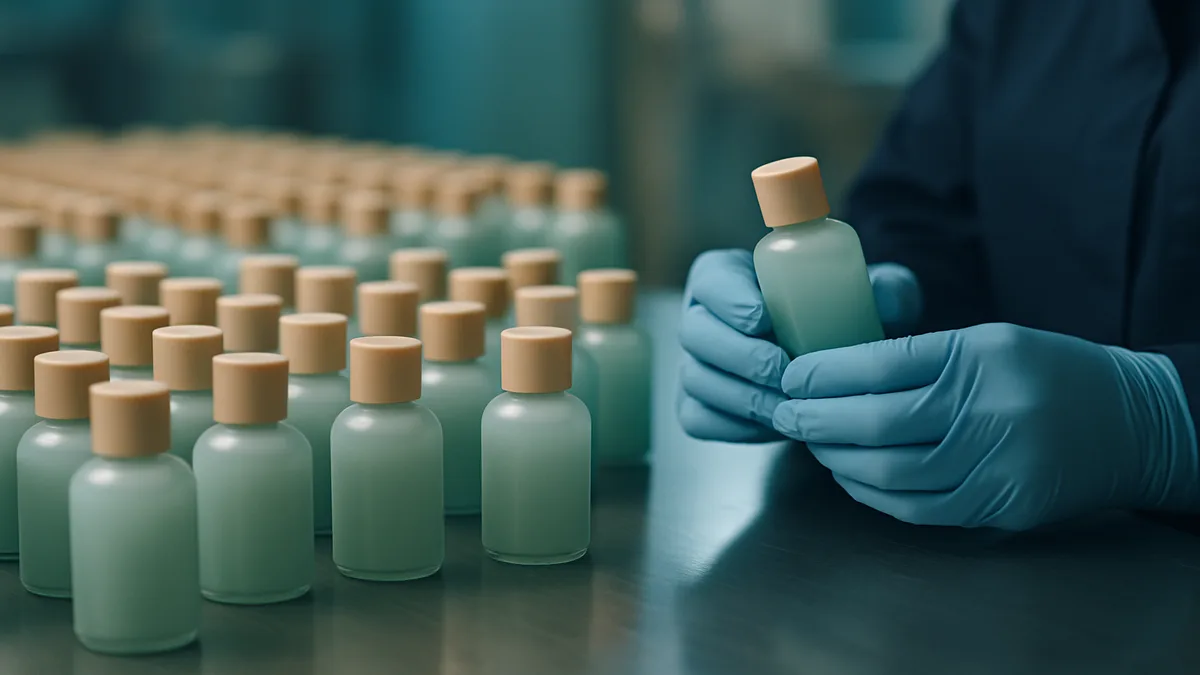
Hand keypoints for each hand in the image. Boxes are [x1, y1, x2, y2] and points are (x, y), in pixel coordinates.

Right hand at [677, 249, 922, 441]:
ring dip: (742, 396)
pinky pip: (700, 419)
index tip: (763, 318)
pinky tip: (773, 425)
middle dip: (739, 355)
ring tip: (789, 405)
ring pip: (697, 379)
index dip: (728, 299)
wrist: (827, 364)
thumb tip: (887, 297)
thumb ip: (887, 289)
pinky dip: (735, 425)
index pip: (710, 280)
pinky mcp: (696, 404)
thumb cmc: (841, 317)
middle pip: (695, 333)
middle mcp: (701, 317)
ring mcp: (694, 363)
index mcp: (726, 276)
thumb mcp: (870, 297)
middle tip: (783, 371)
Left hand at [772, 323, 1199, 529]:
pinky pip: (918, 507)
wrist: (1129, 423)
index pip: (882, 363)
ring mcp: (996, 464)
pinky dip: (873, 493)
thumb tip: (833, 374)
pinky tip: (849, 475)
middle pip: (878, 420)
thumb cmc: (1045, 371)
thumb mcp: (988, 341)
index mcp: (980, 355)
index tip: (792, 373)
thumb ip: (919, 357)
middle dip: (817, 418)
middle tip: (784, 412)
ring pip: (891, 470)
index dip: (826, 372)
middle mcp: (988, 409)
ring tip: (811, 442)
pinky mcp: (999, 505)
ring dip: (838, 459)